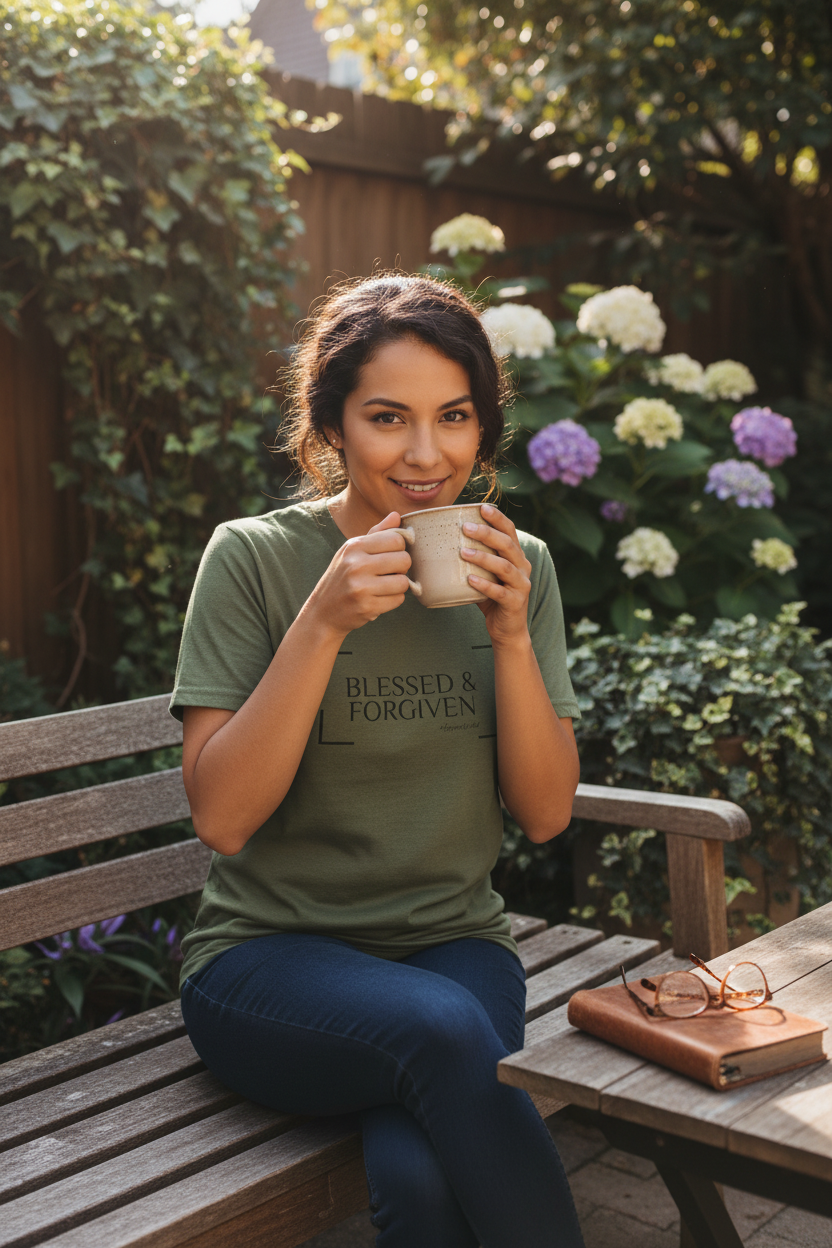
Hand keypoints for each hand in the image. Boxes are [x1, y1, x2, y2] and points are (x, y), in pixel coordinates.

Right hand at [305, 512, 411, 638]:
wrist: (322, 612)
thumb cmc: (341, 577)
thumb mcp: (352, 551)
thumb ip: (376, 533)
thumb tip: (397, 515)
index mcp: (354, 546)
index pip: (396, 539)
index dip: (400, 548)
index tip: (391, 555)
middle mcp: (356, 565)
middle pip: (404, 559)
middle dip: (402, 568)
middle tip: (389, 573)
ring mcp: (361, 587)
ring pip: (403, 582)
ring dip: (399, 586)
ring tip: (384, 586)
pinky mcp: (367, 607)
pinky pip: (398, 600)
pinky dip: (393, 600)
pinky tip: (379, 598)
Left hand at [460, 503, 531, 645]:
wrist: (507, 629)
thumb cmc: (491, 597)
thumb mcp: (484, 573)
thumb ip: (473, 558)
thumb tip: (440, 541)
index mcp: (516, 557)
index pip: (510, 531)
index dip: (498, 519)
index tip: (482, 507)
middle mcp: (523, 567)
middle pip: (508, 545)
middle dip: (487, 533)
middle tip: (465, 527)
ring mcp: (521, 585)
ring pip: (505, 567)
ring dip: (483, 557)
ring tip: (463, 552)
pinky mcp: (515, 602)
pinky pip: (500, 592)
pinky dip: (484, 585)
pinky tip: (469, 579)